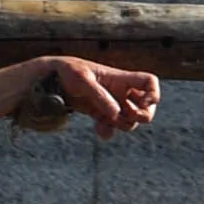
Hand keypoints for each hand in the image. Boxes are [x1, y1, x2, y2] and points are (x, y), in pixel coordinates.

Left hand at [0, 57, 164, 139]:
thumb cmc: (67, 72)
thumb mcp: (82, 80)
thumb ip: (100, 96)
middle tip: (127, 116)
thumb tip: (116, 113)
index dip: (153, 94)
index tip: (141, 103)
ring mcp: (111, 103)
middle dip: (142, 116)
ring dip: (123, 126)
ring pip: (131, 120)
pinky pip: (113, 126)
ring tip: (106, 123)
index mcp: (121, 78)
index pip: (150, 82)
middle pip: (147, 107)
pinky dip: (109, 131)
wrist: (50, 79)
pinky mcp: (100, 113)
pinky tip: (99, 130)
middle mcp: (120, 91)